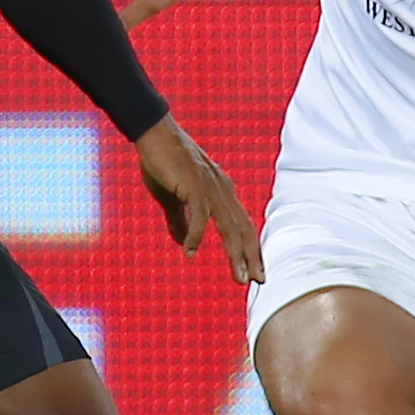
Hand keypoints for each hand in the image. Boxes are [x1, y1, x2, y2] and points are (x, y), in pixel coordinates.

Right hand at [133, 114, 262, 283]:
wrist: (154, 133)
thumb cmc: (163, 163)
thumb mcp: (172, 199)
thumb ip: (180, 221)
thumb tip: (185, 246)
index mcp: (222, 192)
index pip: (243, 225)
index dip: (250, 248)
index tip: (255, 271)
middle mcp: (222, 190)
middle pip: (243, 229)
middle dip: (252, 257)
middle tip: (260, 281)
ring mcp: (210, 187)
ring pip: (230, 226)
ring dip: (236, 254)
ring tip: (240, 278)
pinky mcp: (194, 184)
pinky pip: (200, 215)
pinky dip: (196, 235)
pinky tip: (191, 251)